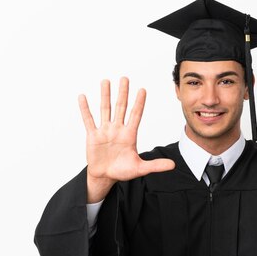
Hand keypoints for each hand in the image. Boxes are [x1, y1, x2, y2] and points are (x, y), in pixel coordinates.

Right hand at [80, 77, 174, 201]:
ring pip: (105, 109)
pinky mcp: (93, 136)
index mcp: (130, 135)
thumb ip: (155, 165)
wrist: (105, 177)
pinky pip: (88, 120)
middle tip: (125, 78)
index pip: (135, 115)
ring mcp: (105, 131)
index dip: (139, 103)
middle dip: (123, 93)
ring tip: (105, 81)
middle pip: (121, 107)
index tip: (143, 90)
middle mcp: (117, 129)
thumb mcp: (140, 168)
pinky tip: (83, 97)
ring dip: (105, 95)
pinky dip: (85, 109)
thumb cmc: (122, 171)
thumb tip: (173, 165)